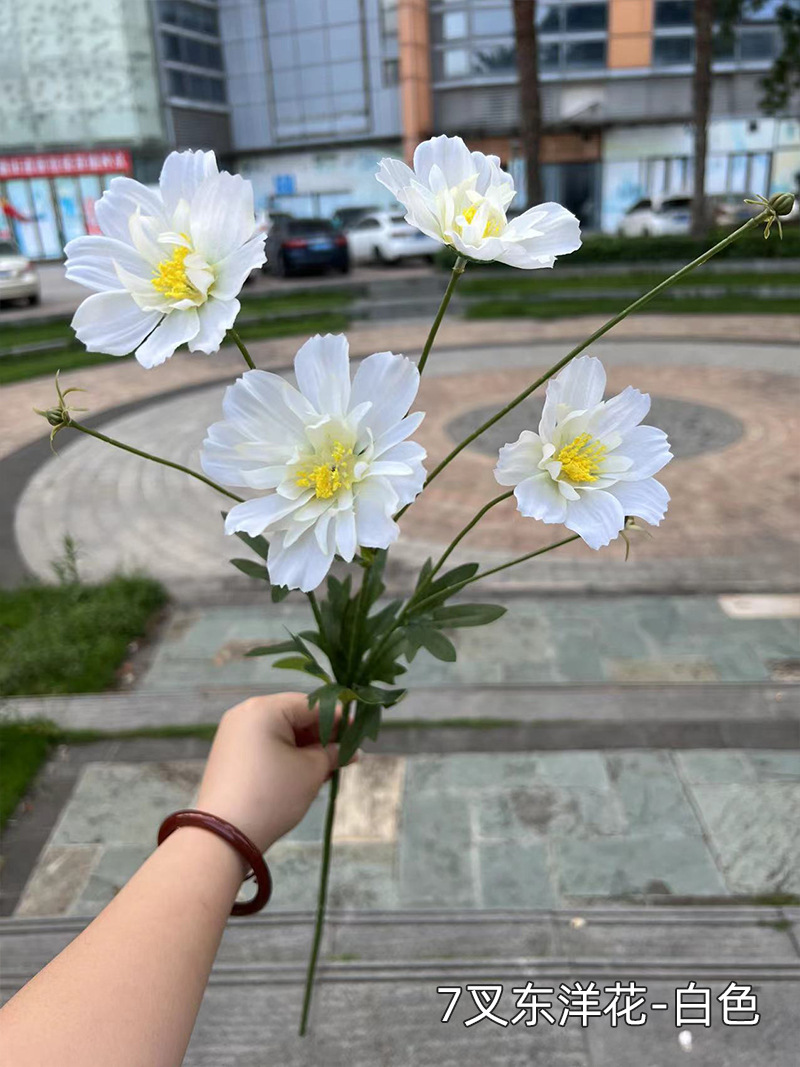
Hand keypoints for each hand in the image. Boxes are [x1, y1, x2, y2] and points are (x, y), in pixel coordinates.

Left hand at [195, 693, 352, 852]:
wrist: (224, 835)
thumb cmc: (272, 795)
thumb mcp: (311, 771)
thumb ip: (332, 753)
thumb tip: (347, 750)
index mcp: (264, 708)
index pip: (311, 705)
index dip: (339, 719)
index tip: (358, 733)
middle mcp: (245, 713)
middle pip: (294, 716)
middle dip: (322, 735)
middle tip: (346, 754)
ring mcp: (234, 733)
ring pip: (280, 732)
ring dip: (306, 747)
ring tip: (330, 767)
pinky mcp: (230, 753)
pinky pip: (266, 744)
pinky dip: (287, 754)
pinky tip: (306, 771)